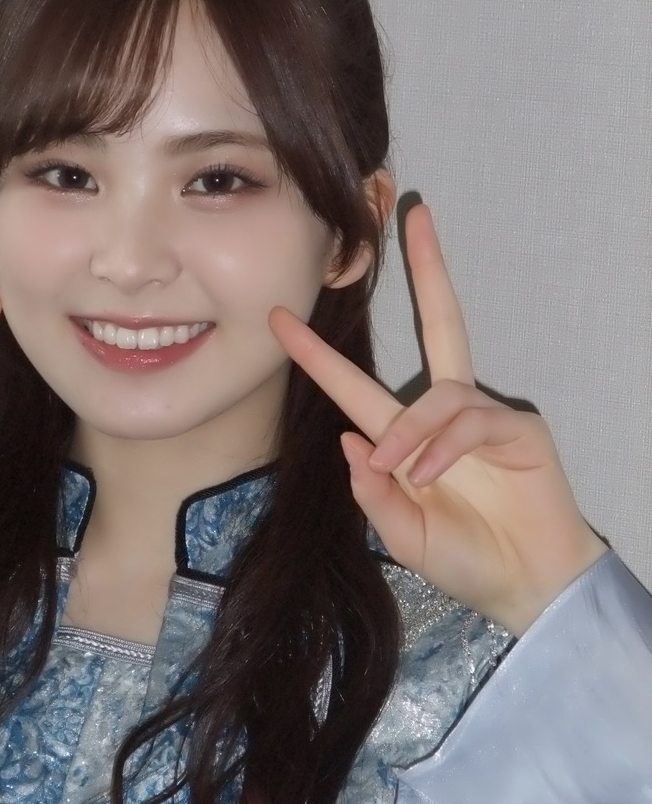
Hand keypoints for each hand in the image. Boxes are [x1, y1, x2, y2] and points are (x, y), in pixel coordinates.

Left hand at [269, 204, 605, 634]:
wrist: (523, 588)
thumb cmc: (464, 559)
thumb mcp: (400, 533)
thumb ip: (372, 491)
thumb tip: (350, 440)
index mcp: (406, 438)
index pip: (355, 385)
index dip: (318, 354)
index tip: (279, 317)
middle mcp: (444, 416)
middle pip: (440, 325)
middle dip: (429, 270)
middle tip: (415, 215)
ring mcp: (483, 416)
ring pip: (439, 394)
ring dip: (412, 433)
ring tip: (409, 476)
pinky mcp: (518, 429)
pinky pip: (470, 420)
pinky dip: (445, 448)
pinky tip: (434, 478)